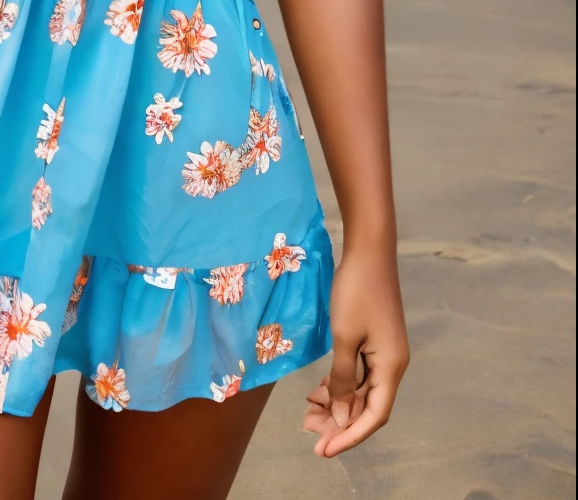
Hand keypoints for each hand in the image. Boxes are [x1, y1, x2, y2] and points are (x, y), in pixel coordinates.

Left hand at [302, 246, 408, 457]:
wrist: (369, 250)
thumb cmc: (356, 292)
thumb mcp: (344, 337)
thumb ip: (343, 379)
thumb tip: (343, 415)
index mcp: (391, 367)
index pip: (374, 415)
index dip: (350, 436)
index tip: (324, 450)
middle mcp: (392, 364)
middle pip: (367, 405)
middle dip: (339, 421)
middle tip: (308, 431)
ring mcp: (384, 351)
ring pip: (361, 389)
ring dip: (338, 402)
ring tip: (309, 411)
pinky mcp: (375, 339)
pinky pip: (359, 372)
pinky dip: (341, 382)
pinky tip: (321, 387)